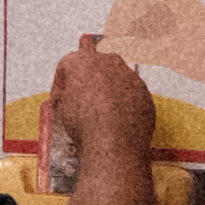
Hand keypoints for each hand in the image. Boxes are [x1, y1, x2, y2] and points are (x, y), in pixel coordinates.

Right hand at [43, 37, 159, 183]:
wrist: (114, 143)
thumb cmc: (82, 125)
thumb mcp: (63, 108)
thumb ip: (69, 94)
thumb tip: (74, 96)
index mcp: (82, 62)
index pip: (68, 65)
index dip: (61, 83)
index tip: (60, 100)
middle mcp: (108, 62)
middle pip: (95, 66)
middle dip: (88, 81)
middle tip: (82, 102)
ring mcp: (130, 76)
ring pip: (116, 79)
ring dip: (109, 92)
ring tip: (102, 116)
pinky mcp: (144, 92)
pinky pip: (131, 95)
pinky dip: (125, 104)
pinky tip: (118, 122)